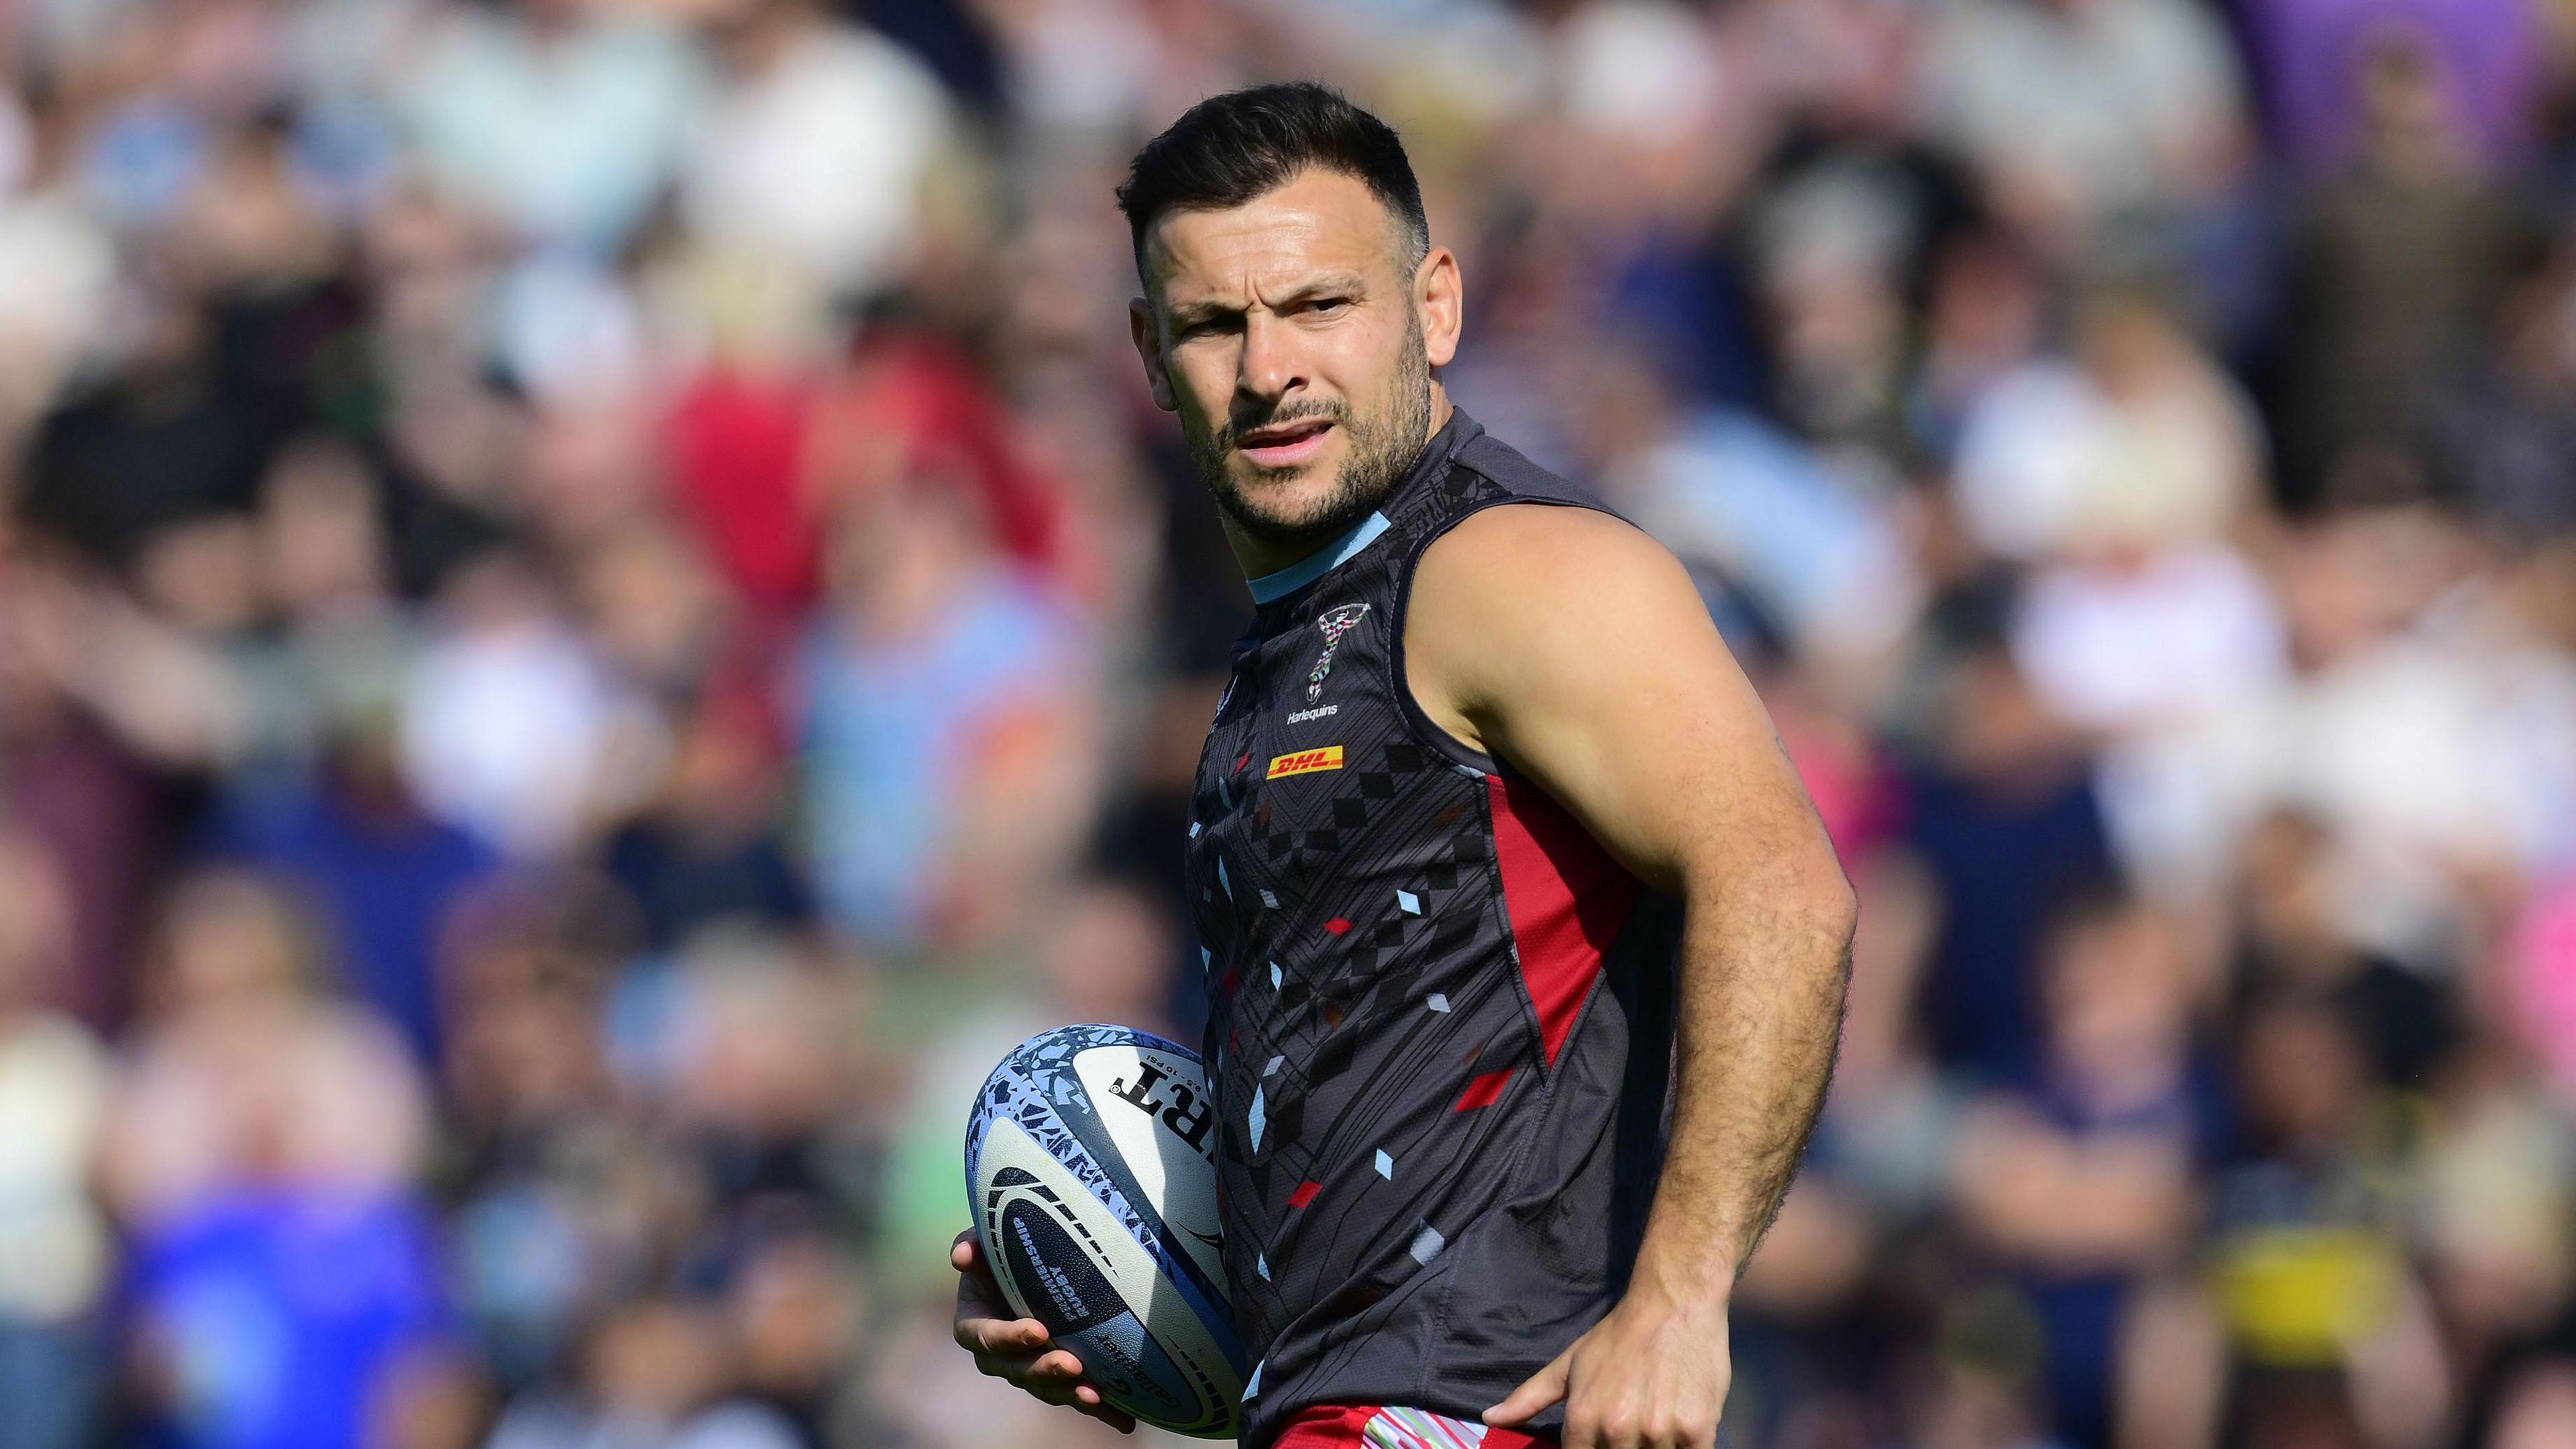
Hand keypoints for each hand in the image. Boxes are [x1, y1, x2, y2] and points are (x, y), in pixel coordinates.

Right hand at [950, 1229, 1134, 1433]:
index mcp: (976, 1325)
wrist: (1029, 1267)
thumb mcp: (986, 1241)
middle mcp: (1000, 1356)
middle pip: (1017, 1371)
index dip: (1009, 1338)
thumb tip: (962, 1258)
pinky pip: (1077, 1396)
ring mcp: (1030, 1369)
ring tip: (1094, 1394)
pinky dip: (1102, 1411)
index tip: (1038, 1330)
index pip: (984, 1337)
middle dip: (1043, 1371)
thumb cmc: (1004, 1252)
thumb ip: (973, 1245)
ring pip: (1046, 1390)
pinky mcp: (1059, 1379)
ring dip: (1070, 1394)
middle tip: (1071, 1365)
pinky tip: (1126, 1422)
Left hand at [1483, 1285, 1730, 1448]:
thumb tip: (1490, 1417)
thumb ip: (1529, 1397)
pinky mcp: (1697, 1433)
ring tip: (1654, 1422)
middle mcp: (1618, 1431)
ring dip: (1654, 1448)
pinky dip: (1683, 1448)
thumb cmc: (1619, 1335)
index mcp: (1584, 1419)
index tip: (1602, 1441)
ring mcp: (1659, 1434)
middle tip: (1631, 1422)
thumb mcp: (1568, 1364)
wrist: (1673, 1303)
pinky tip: (1679, 1427)